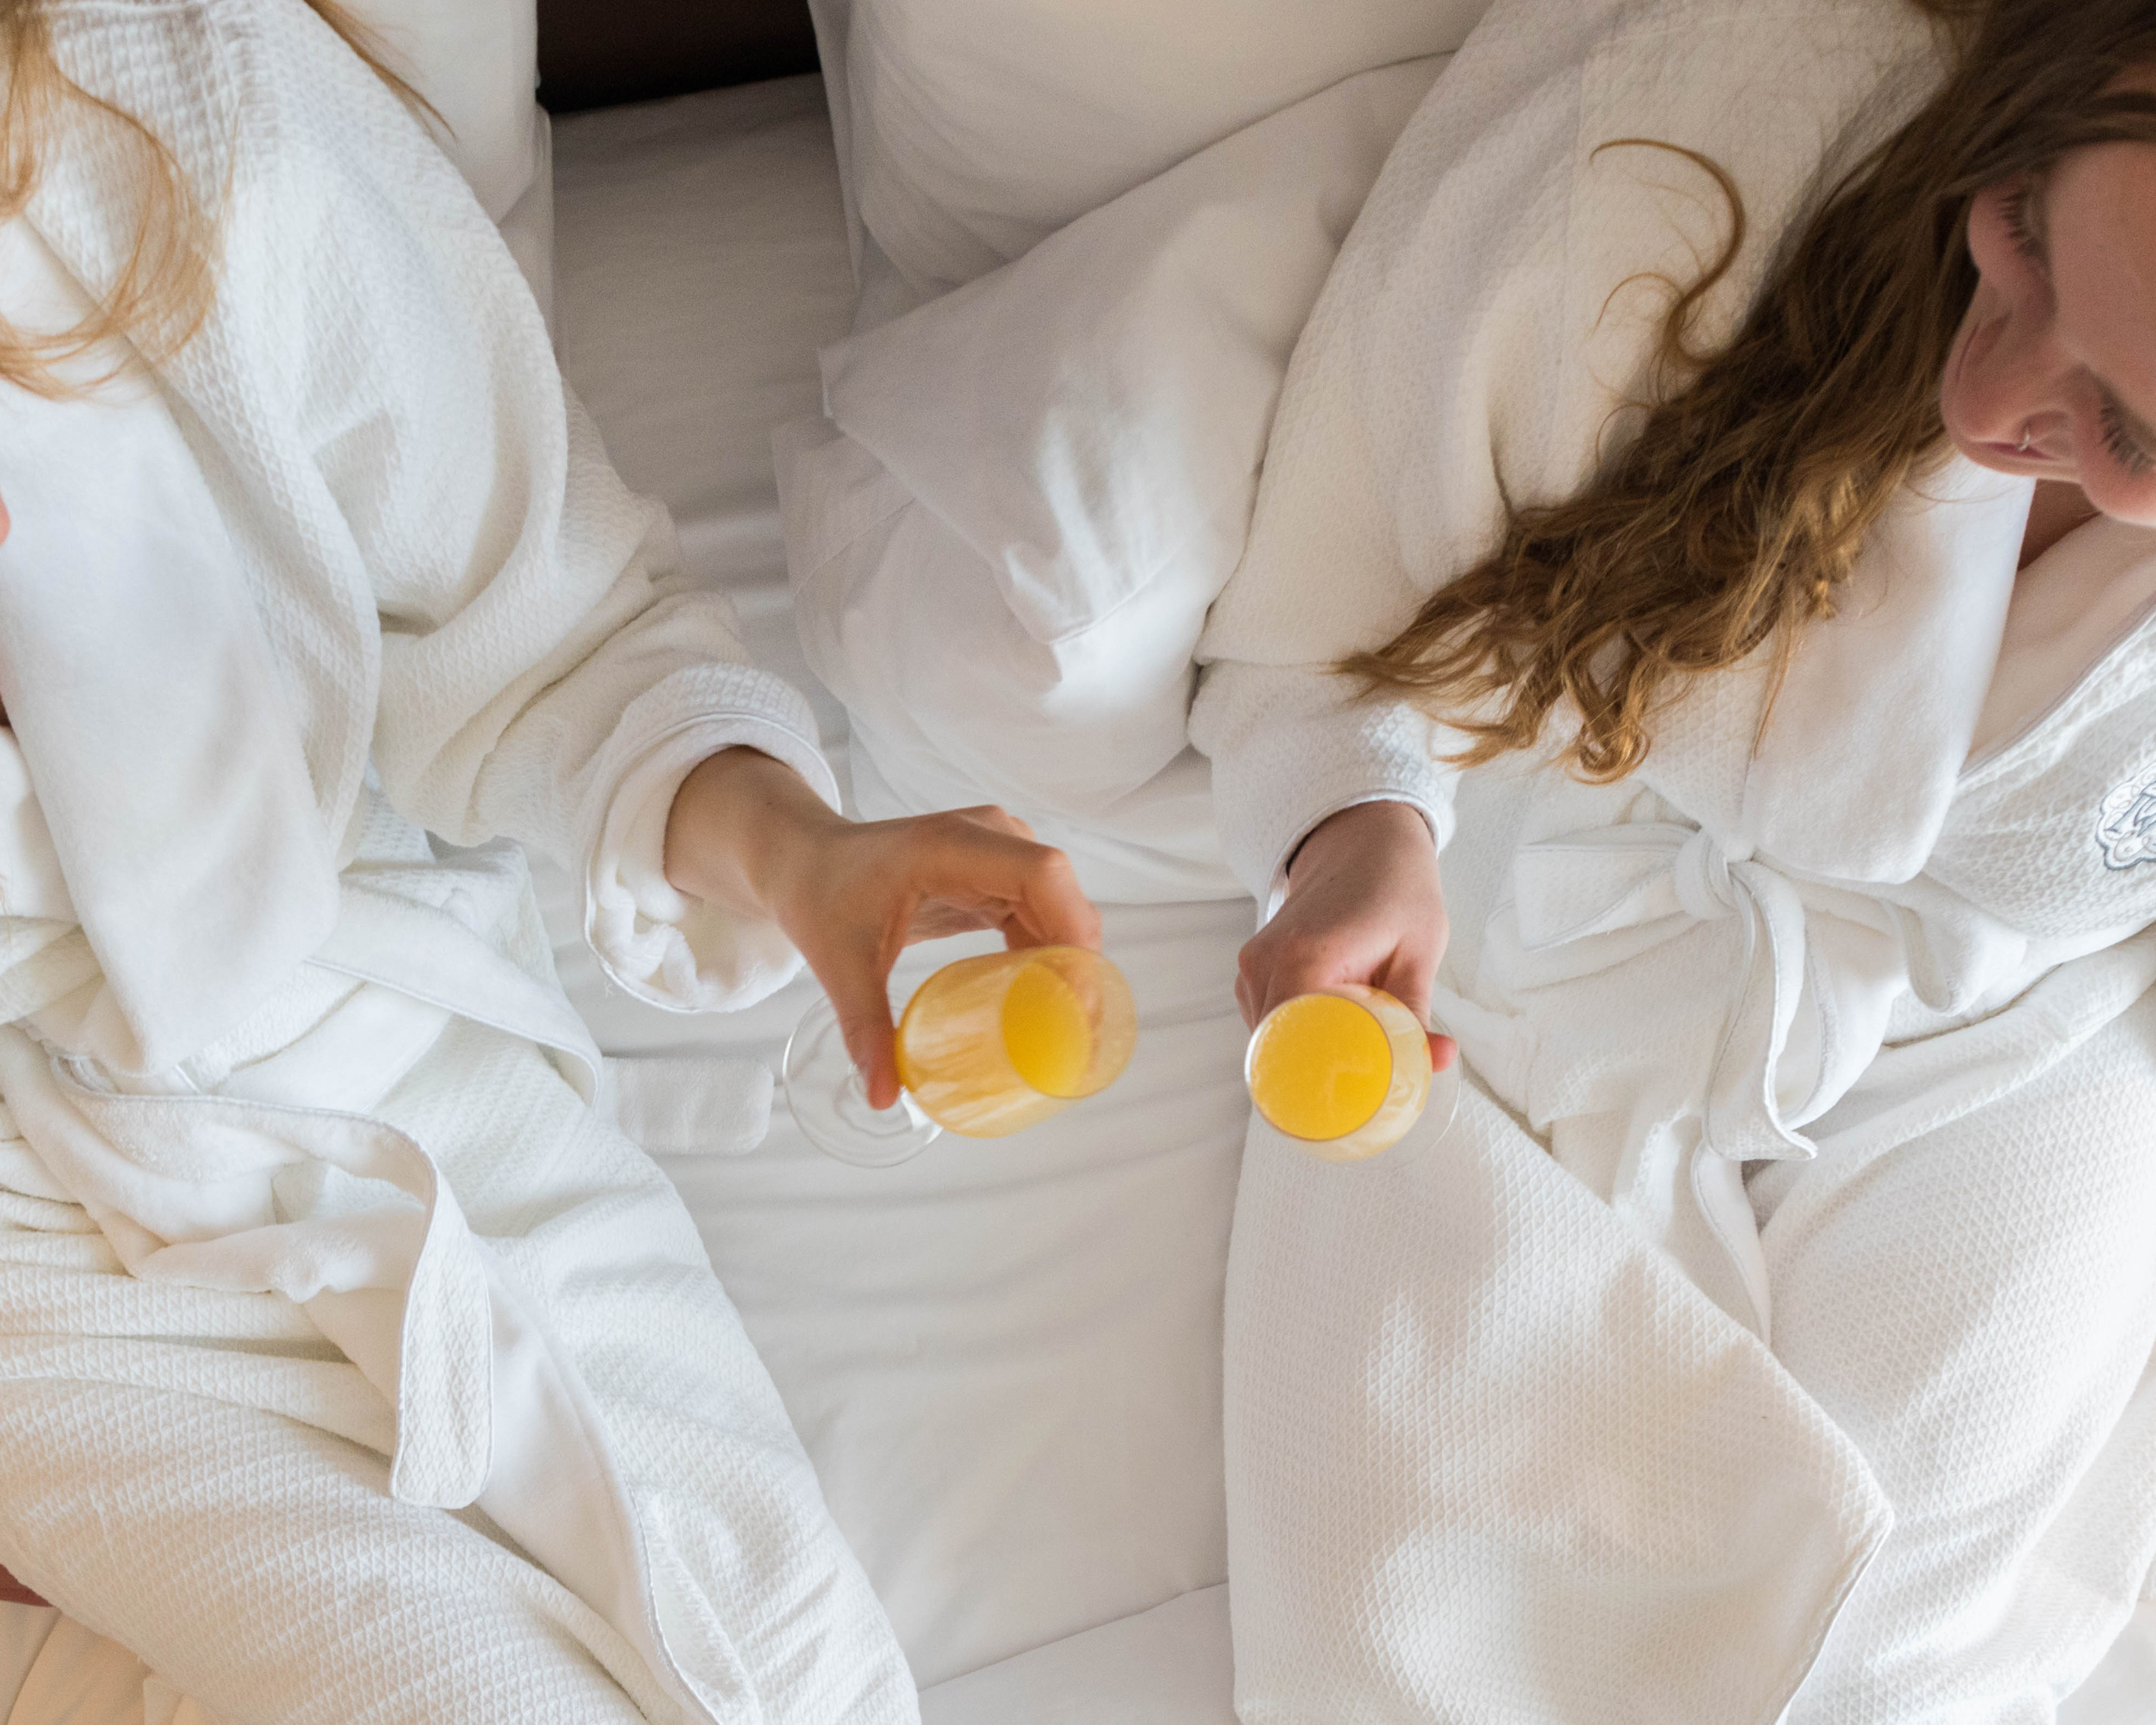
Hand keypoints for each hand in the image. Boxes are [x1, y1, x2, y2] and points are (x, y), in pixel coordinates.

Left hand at [663, 748, 1099, 1107]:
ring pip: (1060, 907)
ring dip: (1072, 964)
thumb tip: (885, 1097)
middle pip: (1062, 895)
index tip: (1077, 996)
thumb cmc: (820, 896)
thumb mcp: (840, 964)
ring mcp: (996, 852)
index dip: (1071, 930)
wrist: (807, 859)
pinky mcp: (996, 875)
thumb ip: (864, 1028)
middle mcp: (986, 838)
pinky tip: (1047, 1005)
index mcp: (949, 845)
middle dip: (1080, 963)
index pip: (1041, 874)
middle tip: (1078, 1036)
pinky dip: (1051, 957)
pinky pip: (1041, 915)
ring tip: (1071, 1032)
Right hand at [1235, 800, 1455, 1070]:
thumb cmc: (1395, 888)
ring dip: (1310, 1052)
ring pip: (1271, 1041)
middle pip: (1278, 1051)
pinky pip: (1269, 1023)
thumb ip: (1417, 1011)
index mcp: (1304, 958)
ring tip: (1357, 1041)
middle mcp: (1264, 964)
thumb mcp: (1421, 948)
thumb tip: (1434, 1062)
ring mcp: (1251, 968)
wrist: (1358, 840)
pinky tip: (1336, 1022)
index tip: (1355, 1101)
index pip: (1291, 1046)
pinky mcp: (1252, 971)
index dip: (1319, 1082)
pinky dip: (1300, 1034)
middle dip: (1321, 1074)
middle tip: (1370, 1082)